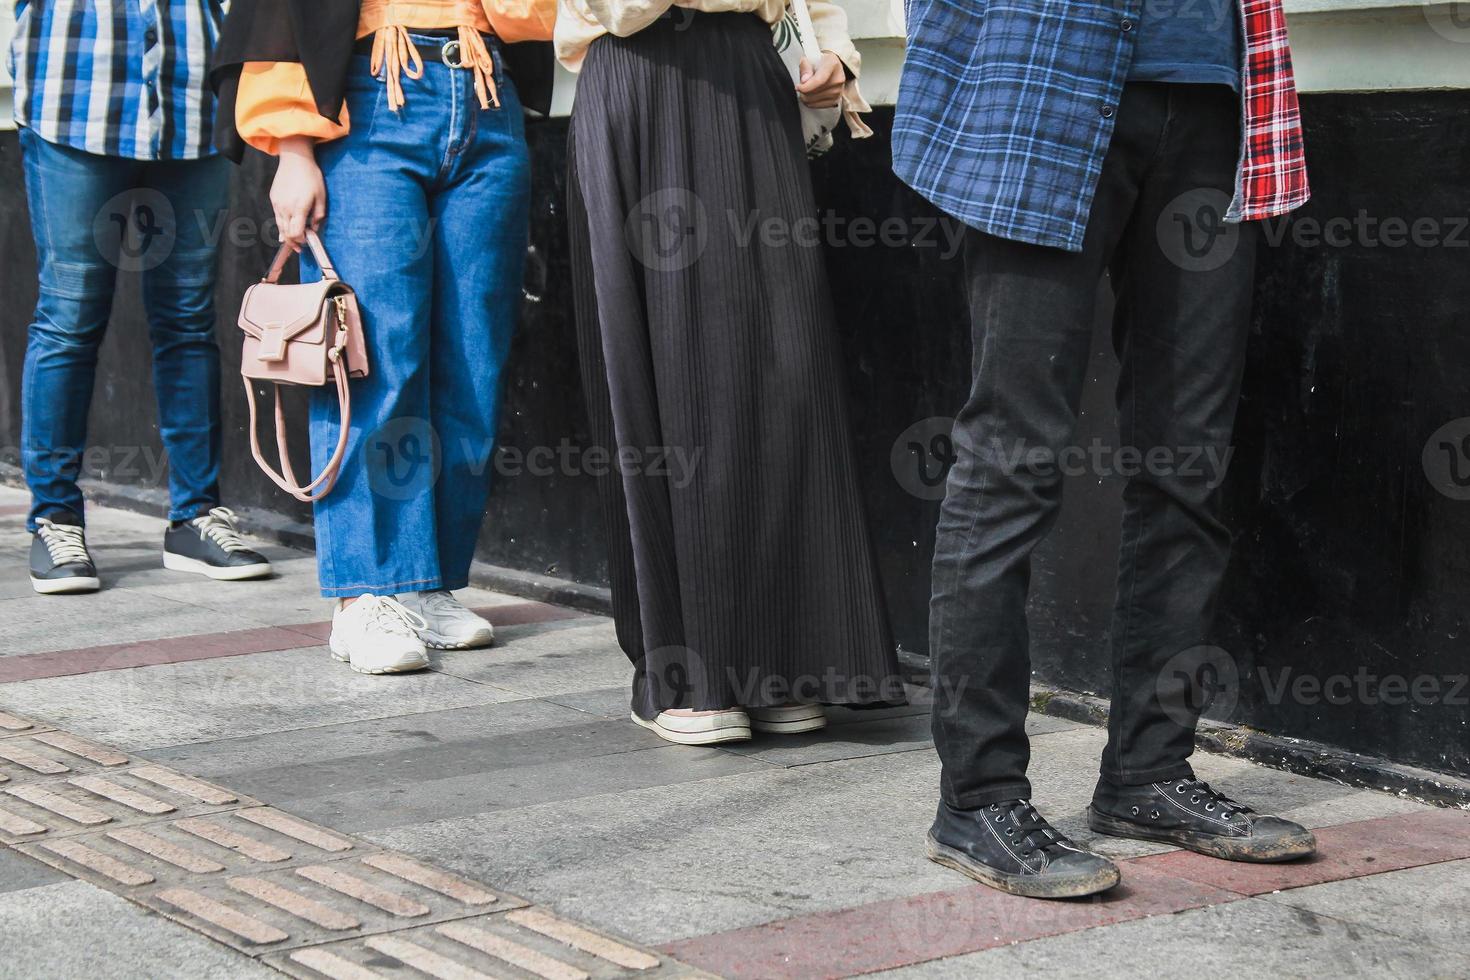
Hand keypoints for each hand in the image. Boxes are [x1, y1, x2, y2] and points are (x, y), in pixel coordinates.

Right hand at [271, 137, 326, 252]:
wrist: (294, 158)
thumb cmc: (310, 176)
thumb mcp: (321, 196)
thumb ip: (318, 215)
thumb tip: (314, 228)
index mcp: (298, 208)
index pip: (296, 233)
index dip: (301, 241)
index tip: (306, 242)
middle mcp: (285, 208)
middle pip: (286, 233)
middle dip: (293, 242)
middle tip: (300, 247)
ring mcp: (277, 203)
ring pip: (279, 226)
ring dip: (287, 234)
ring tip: (294, 239)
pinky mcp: (273, 198)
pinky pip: (277, 216)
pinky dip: (282, 223)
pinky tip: (288, 225)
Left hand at [796, 51, 845, 109]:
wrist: (831, 68)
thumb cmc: (819, 62)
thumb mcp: (810, 59)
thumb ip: (805, 67)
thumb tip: (804, 80)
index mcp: (832, 64)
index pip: (818, 80)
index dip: (806, 86)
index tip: (798, 87)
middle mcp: (838, 79)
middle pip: (814, 92)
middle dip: (803, 91)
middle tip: (801, 85)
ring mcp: (838, 91)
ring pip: (813, 101)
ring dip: (805, 97)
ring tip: (806, 89)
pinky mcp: (835, 101)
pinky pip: (816, 106)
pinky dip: (810, 102)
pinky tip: (810, 95)